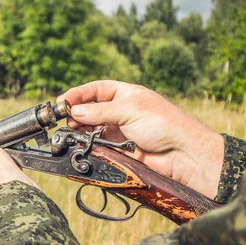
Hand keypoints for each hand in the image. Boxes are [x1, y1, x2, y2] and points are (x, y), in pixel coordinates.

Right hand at [58, 80, 223, 198]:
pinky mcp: (118, 149)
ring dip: (80, 129)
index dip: (78, 94)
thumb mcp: (130, 110)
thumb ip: (100, 111)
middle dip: (76, 113)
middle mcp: (121, 110)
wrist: (182, 155)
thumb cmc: (164, 124)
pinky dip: (88, 143)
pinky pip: (97, 144)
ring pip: (91, 127)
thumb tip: (75, 111)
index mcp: (126, 94)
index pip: (96, 90)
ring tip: (73, 132)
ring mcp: (119, 130)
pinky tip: (82, 143)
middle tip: (65, 119)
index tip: (63, 101)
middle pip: (90, 109)